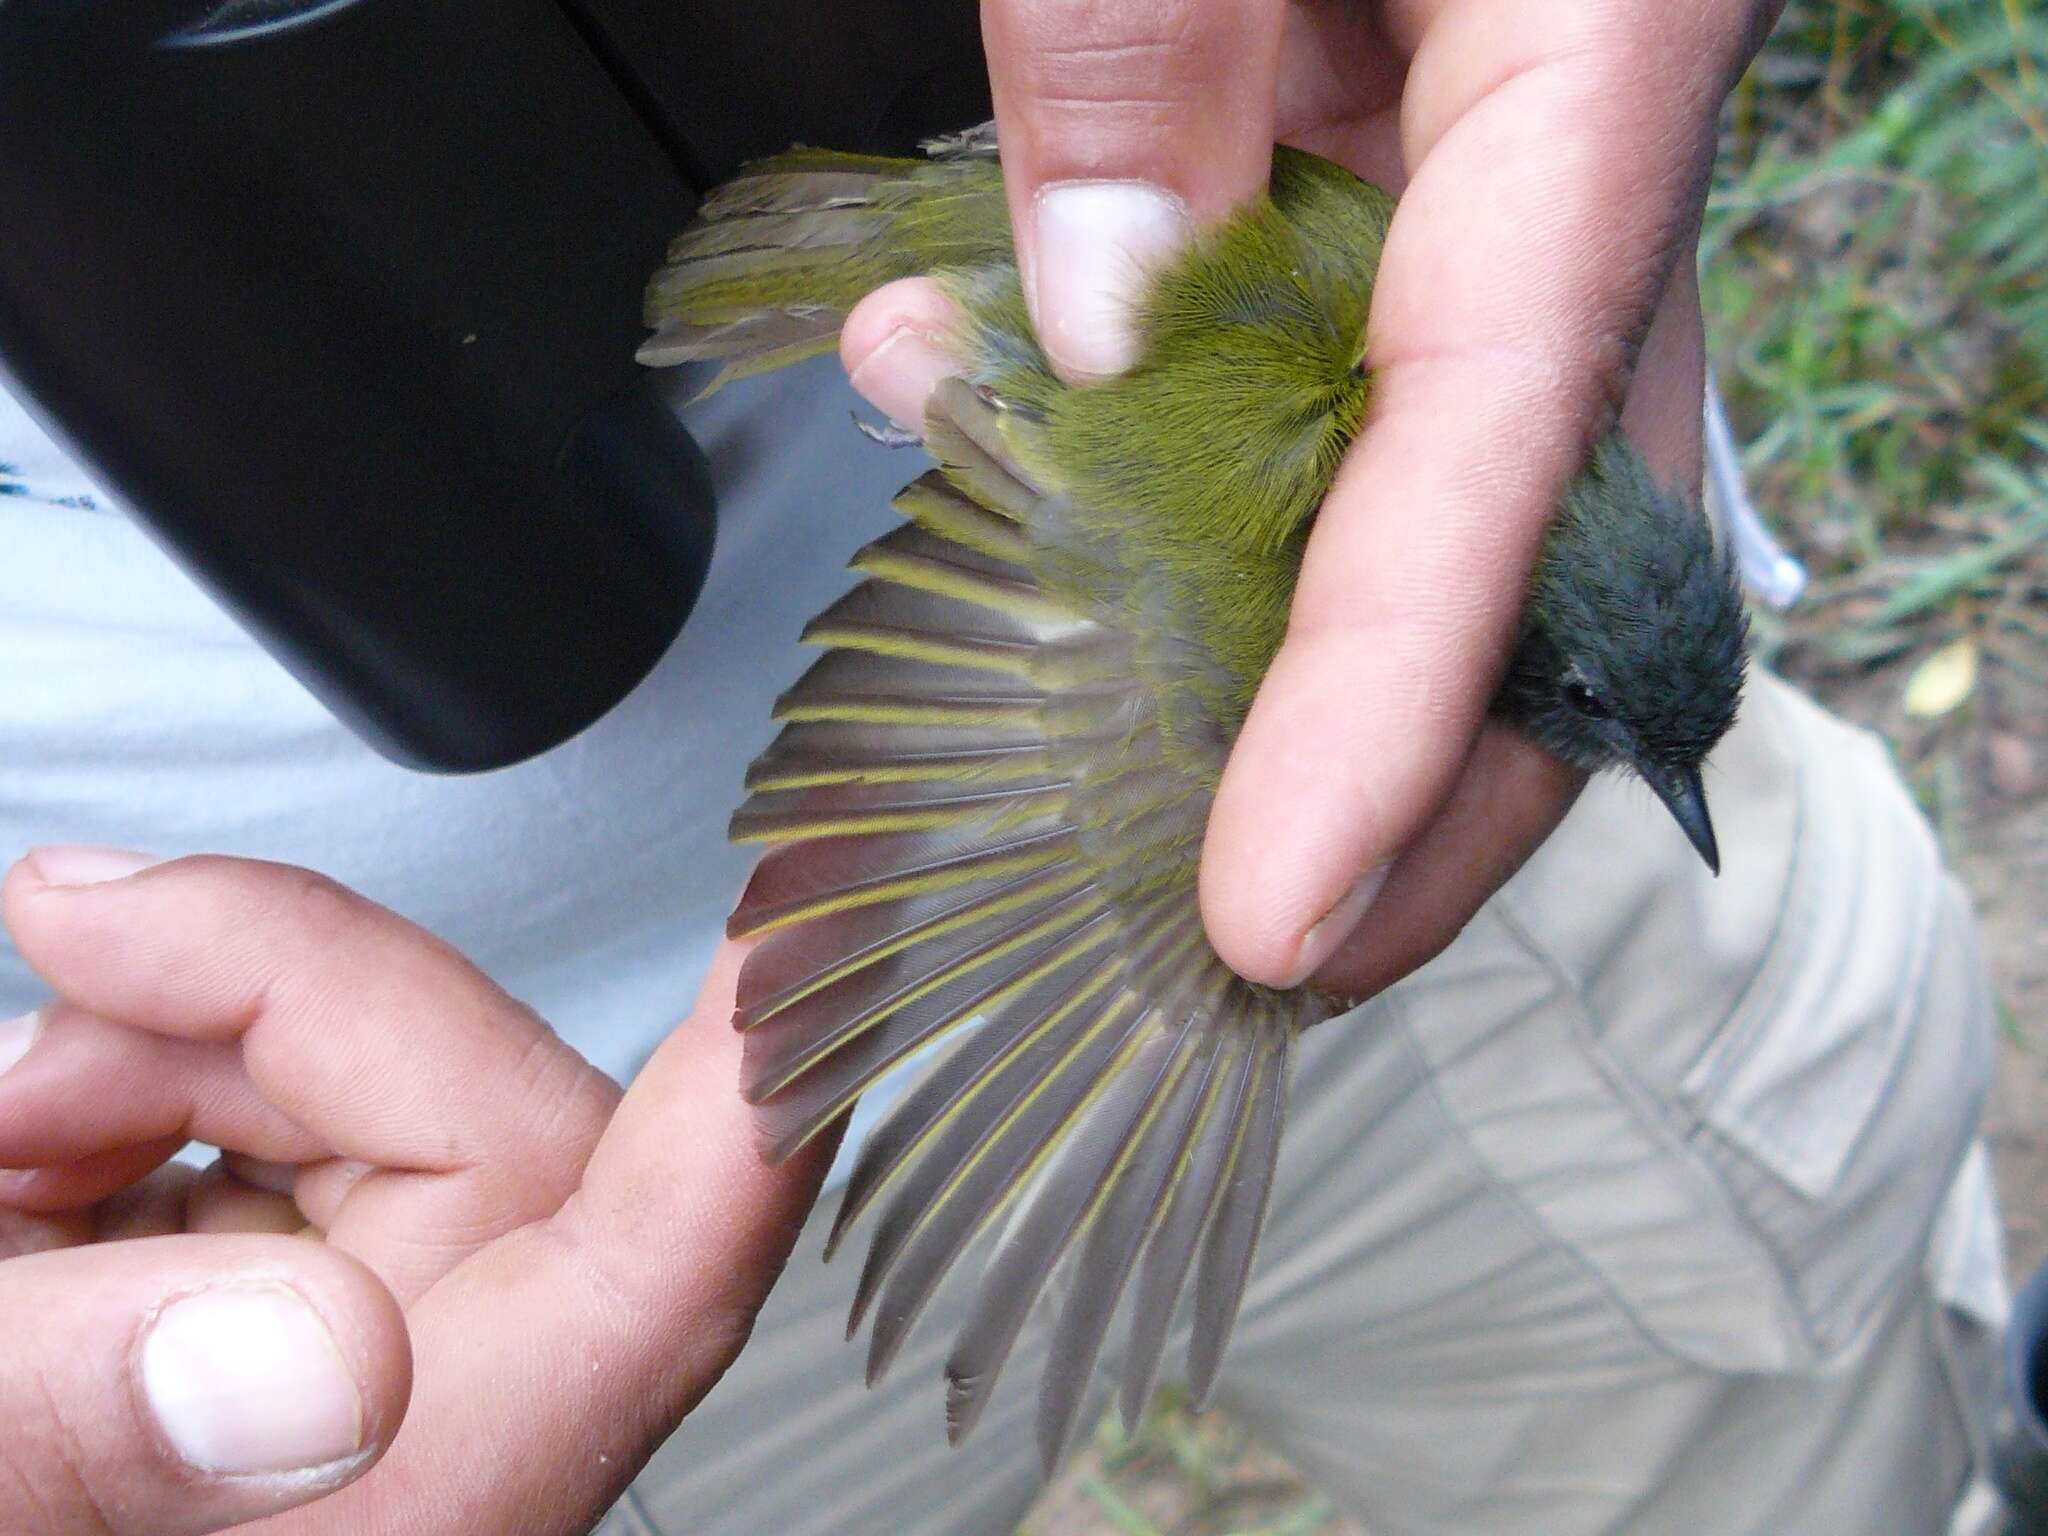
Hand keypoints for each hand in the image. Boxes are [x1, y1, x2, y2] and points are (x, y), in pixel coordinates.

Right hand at [0, 847, 826, 1535]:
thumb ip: (76, 1424)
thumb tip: (308, 1358)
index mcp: (406, 1508)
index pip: (658, 1270)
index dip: (762, 1079)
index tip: (829, 894)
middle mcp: (423, 1450)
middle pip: (478, 1115)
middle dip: (267, 987)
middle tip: (69, 936)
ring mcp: (370, 1391)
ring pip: (384, 1107)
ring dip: (177, 1046)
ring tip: (1, 1118)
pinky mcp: (308, 1345)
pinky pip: (302, 1155)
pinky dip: (160, 1105)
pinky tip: (30, 1159)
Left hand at [841, 0, 1778, 995]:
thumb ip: (1146, 33)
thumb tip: (1097, 315)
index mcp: (1593, 56)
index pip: (1503, 442)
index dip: (1387, 710)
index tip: (1271, 910)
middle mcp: (1563, 155)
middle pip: (1533, 543)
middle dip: (1409, 779)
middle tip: (1260, 945)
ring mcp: (1477, 182)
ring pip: (1425, 493)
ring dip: (1284, 661)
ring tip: (1140, 793)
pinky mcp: (1376, 177)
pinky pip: (1320, 382)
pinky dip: (1193, 484)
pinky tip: (1024, 472)